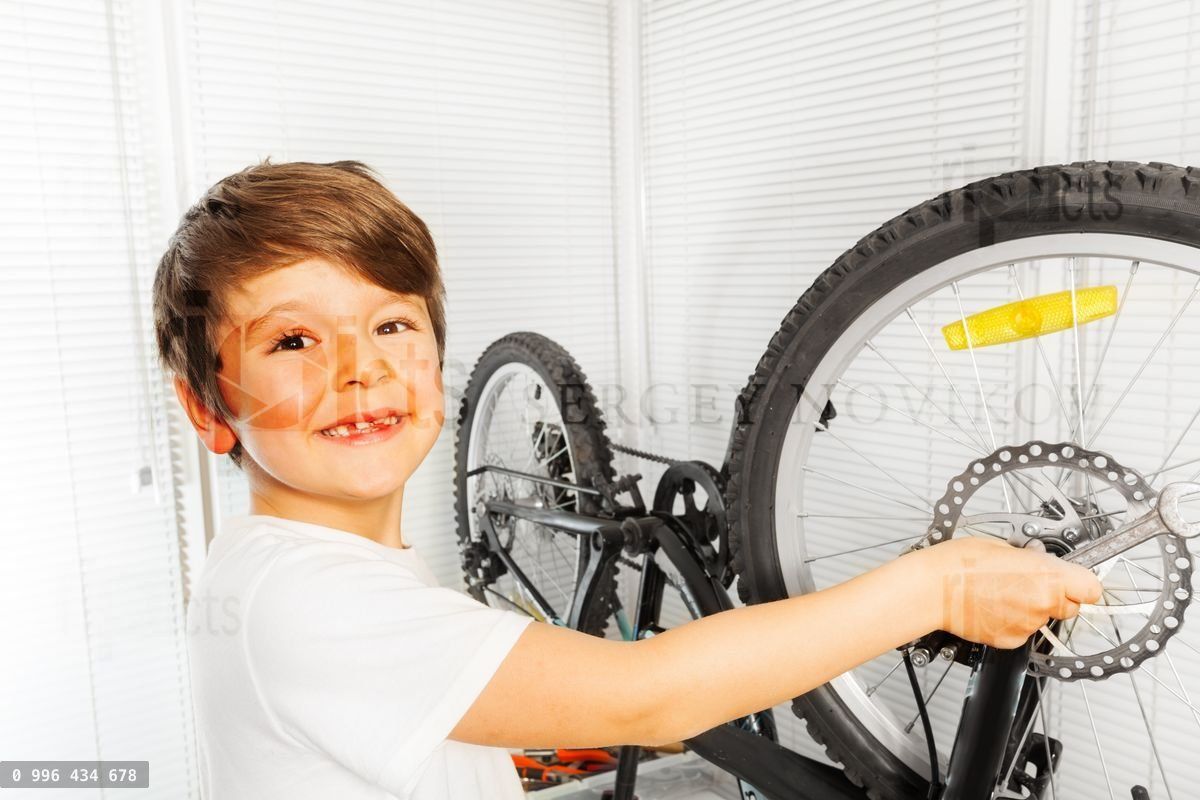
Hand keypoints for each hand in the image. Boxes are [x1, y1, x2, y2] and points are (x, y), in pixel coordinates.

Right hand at [915, 536, 1103, 648]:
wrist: (932, 589)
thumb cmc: (958, 563)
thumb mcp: (1003, 546)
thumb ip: (1030, 560)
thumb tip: (1039, 565)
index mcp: (1046, 575)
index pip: (1091, 588)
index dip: (1082, 584)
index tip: (1075, 581)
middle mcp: (1042, 602)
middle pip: (1070, 606)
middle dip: (1055, 596)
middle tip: (1029, 584)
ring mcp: (1026, 624)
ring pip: (1042, 618)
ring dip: (1029, 608)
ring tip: (1000, 593)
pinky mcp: (1009, 640)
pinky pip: (1021, 631)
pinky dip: (1011, 622)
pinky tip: (992, 607)